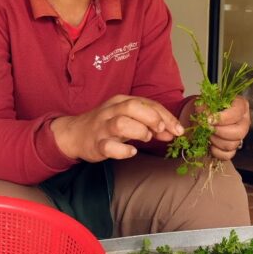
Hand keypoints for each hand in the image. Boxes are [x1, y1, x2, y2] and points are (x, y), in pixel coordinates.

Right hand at [51, 94, 184, 161]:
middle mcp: (111, 111)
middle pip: (133, 107)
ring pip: (121, 124)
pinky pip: (109, 147)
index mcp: (121, 101)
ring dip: (139, 131)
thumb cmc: (106, 124)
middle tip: (162, 131)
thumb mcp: (127, 117)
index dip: (166, 116)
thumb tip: (172, 131)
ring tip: (146, 139)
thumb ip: (149, 122)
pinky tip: (131, 152)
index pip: (147, 103)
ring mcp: (102, 127)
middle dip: (153, 118)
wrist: (74, 133)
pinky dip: (123, 151)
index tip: (179, 129)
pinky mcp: (96, 144)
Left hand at [203, 95, 250, 160]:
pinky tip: (210, 145)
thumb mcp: (203, 102)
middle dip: (220, 132)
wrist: (201, 118)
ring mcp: (240, 136)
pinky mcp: (233, 148)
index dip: (222, 118)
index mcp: (240, 105)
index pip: (237, 113)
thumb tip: (206, 118)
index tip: (208, 120)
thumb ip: (203, 107)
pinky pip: (228, 155)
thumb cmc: (205, 107)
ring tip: (208, 134)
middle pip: (239, 132)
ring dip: (216, 141)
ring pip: (233, 144)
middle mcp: (244, 120)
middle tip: (208, 128)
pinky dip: (217, 152)